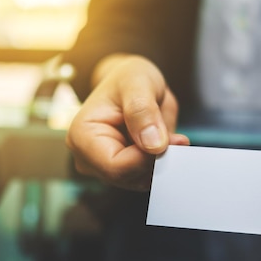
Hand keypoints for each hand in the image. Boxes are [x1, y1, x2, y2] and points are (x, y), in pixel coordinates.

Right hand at [65, 55, 188, 190]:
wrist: (132, 85)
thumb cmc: (128, 78)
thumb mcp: (138, 82)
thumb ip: (142, 110)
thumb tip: (153, 144)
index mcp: (82, 136)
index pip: (115, 166)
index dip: (146, 158)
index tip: (171, 140)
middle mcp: (88, 157)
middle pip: (128, 177)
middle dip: (156, 160)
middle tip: (177, 138)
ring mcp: (104, 167)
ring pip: (140, 181)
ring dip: (162, 162)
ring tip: (171, 137)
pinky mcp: (122, 172)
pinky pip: (146, 178)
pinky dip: (162, 164)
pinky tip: (167, 144)